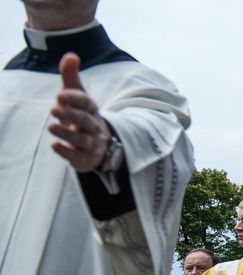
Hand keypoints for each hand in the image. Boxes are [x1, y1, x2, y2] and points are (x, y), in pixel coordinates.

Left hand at [49, 53, 111, 171]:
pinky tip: (55, 146)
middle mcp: (94, 127)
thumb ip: (71, 77)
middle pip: (86, 121)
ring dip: (67, 133)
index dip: (75, 99)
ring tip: (51, 127)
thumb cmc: (83, 116)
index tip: (60, 95)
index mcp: (92, 110)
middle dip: (71, 115)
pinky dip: (67, 152)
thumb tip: (71, 55)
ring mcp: (91, 144)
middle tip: (54, 108)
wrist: (99, 146)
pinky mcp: (85, 159)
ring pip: (82, 140)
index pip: (87, 103)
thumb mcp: (77, 97)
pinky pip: (77, 156)